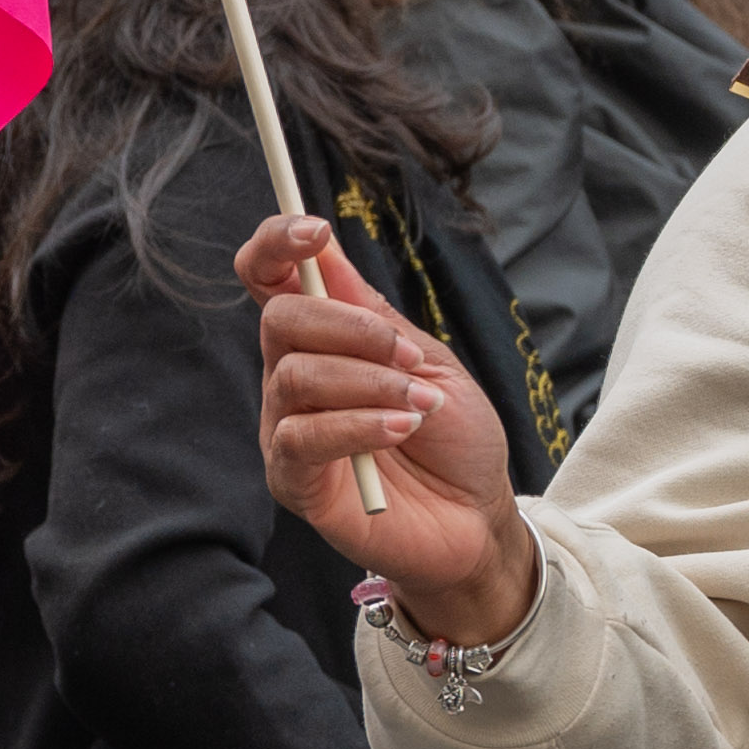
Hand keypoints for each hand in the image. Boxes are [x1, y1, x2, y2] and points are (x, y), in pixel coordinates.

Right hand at [242, 213, 537, 637]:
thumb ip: (377, 317)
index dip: (277, 244)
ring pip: (294, 376)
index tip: (316, 230)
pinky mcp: (294, 482)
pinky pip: (302, 437)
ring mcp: (287, 430)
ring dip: (369, 382)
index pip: (270, 279)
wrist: (478, 518)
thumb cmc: (455, 438)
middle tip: (410, 358)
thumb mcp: (430, 364)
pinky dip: (358, 424)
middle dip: (349, 327)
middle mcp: (292, 380)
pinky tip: (404, 428)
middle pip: (281, 319)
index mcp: (323, 342)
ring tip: (422, 406)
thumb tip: (327, 252)